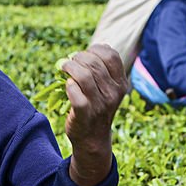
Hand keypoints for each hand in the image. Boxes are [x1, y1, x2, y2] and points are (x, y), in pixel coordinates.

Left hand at [60, 45, 127, 185]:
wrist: (92, 138)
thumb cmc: (97, 107)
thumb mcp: (108, 89)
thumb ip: (105, 69)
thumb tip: (99, 47)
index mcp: (120, 84)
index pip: (111, 56)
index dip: (95, 49)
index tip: (86, 53)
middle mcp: (113, 93)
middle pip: (95, 63)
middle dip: (79, 57)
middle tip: (70, 61)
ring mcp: (100, 104)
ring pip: (84, 76)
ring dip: (70, 67)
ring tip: (64, 67)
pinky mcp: (85, 113)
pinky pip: (75, 93)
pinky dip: (69, 86)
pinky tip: (67, 85)